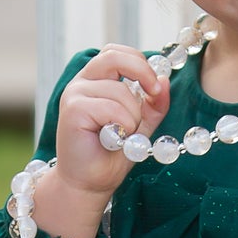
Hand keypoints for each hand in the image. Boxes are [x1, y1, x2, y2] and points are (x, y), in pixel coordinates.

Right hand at [41, 46, 171, 237]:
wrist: (89, 183)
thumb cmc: (110, 156)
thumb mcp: (140, 126)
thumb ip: (152, 105)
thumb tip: (165, 80)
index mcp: (95, 80)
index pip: (117, 53)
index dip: (140, 63)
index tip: (156, 87)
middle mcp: (82, 82)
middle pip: (115, 56)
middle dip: (142, 73)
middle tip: (154, 94)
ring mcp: (75, 94)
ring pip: (121, 91)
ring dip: (132, 118)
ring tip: (121, 137)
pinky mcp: (73, 109)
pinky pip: (112, 108)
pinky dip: (122, 125)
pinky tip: (112, 140)